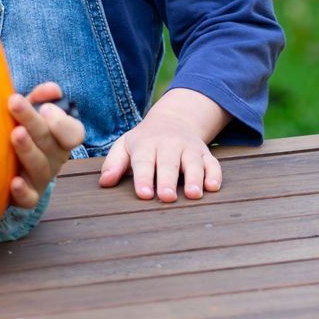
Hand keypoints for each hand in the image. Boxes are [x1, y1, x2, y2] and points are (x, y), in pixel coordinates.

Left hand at [6, 81, 84, 209]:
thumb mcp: (31, 112)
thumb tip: (53, 89)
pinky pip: (29, 198)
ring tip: (15, 134)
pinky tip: (13, 181)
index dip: (61, 121)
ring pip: (39, 166)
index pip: (73, 132)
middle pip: (49, 141)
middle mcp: (55, 158)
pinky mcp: (28, 197)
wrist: (5, 167)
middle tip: (14, 102)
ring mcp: (43, 178)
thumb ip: (40, 98)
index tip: (44, 108)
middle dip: (32, 120)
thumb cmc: (22, 132)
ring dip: (27, 150)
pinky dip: (23, 191)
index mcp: (61, 138)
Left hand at [98, 89, 229, 201]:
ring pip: (193, 163)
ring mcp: (189, 149)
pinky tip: (212, 187)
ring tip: (193, 194)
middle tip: (166, 197)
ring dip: (195, 178)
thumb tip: (104, 182)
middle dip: (167, 180)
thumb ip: (114, 163)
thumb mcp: (125, 146)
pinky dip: (214, 174)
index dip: (143, 178)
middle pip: (169, 163)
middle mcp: (169, 145)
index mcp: (146, 144)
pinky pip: (213, 163)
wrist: (173, 120)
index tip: (144, 193)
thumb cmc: (144, 141)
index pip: (144, 161)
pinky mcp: (205, 154)